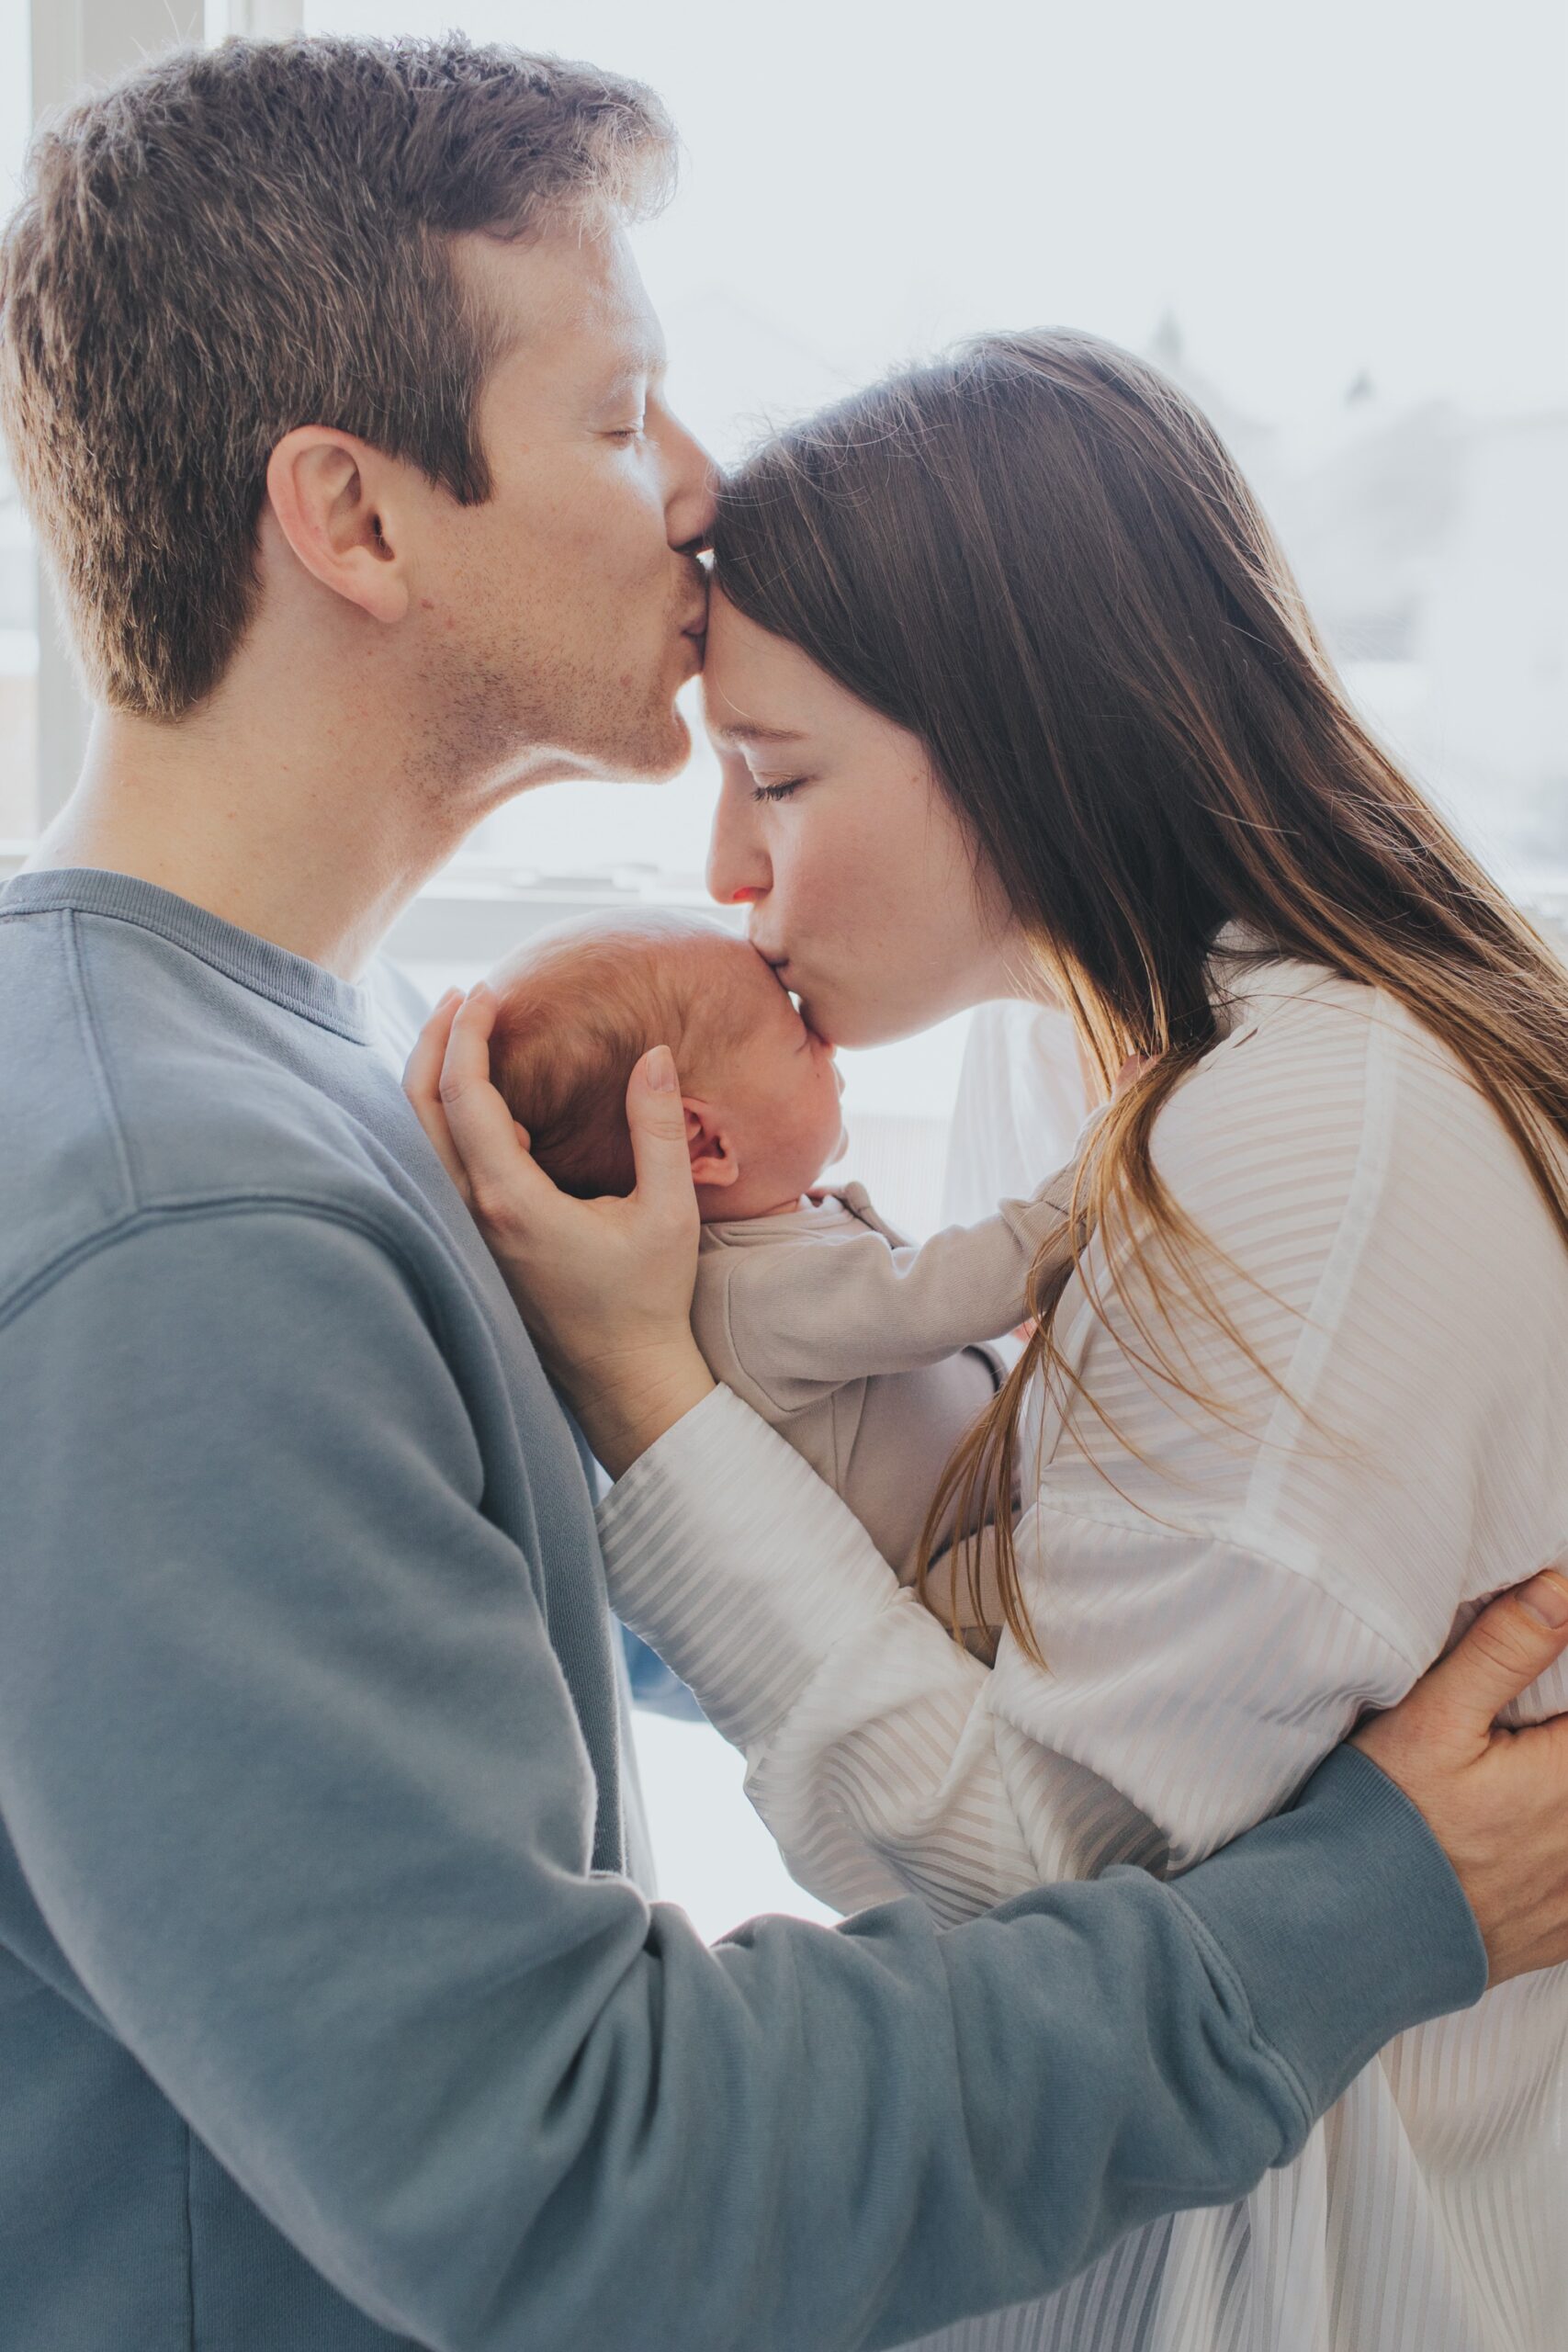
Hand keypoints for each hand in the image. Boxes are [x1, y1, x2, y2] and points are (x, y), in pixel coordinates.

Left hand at [403, 987, 713, 1474]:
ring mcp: (466, 1234)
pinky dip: (446, 1119)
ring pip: (419, 1141)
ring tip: (463, 1033)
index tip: (489, 990)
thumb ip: (659, 1129)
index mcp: (510, 1201)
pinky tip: (483, 1101)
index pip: (463, 1096)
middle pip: (417, 1111)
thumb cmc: (647, 1302)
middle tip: (464, 995)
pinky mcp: (474, 1246)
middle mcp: (472, 1216)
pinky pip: (440, 1168)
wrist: (622, 1381)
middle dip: (434, 1043)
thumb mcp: (668, 1212)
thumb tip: (655, 1055)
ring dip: (433, 1080)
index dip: (468, 1035)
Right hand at [1353, 1569, 1567, 1983]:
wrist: (1349, 1932)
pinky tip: (1526, 1841)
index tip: (1539, 1688)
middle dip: (1554, 1738)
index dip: (1563, 1692)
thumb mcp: (1429, 1719)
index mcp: (1567, 1780)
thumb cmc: (1385, 1819)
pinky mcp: (1560, 1934)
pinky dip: (1555, 1855)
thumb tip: (1559, 1590)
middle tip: (1517, 1734)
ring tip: (1517, 1773)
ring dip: (1554, 1799)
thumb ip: (1503, 1650)